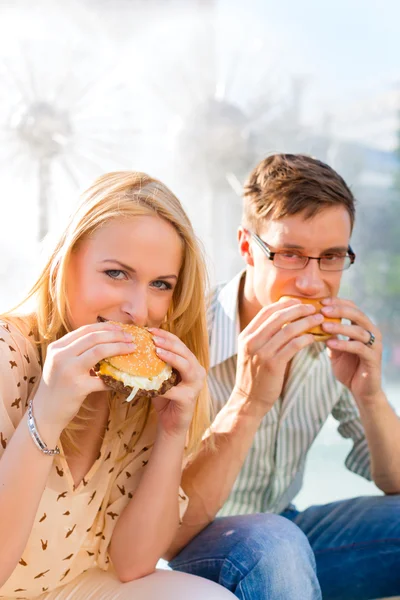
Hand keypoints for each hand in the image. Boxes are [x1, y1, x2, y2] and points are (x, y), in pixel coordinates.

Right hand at [33, 322, 135, 431]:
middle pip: (94, 338)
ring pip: (99, 351)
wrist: (45, 412)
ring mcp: (69, 371)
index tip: (120, 328)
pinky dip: (114, 377)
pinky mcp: (77, 387)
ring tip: (131, 348)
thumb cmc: (57, 387)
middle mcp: (61, 356)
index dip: (105, 327)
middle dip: (115, 335)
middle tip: (130, 338)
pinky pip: (102, 379)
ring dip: (119, 348)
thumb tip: (107, 341)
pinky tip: (122, 378)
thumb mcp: (60, 363)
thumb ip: (76, 351)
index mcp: (57, 347)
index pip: (85, 330)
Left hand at [148, 329, 205, 438]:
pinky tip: (150, 381)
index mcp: (191, 364)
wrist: (171, 424)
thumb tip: (137, 345)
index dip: (166, 336)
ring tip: (157, 350)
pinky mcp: (188, 398)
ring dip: (171, 357)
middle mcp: (197, 372)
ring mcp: (195, 385)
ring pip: (185, 365)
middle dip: (168, 343)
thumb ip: (157, 363)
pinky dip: (161, 385)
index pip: (180, 345)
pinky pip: (174, 389)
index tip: (151, 330)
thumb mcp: (161, 376)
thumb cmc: (164, 397)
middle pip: (184, 352)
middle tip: (153, 338)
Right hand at [233, 298, 322, 413]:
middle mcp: (252, 341)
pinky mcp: (273, 365)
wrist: (248, 399)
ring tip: (319, 320)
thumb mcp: (253, 351)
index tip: (299, 302)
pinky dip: (305, 338)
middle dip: (298, 309)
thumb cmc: (255, 374)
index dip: (284, 304)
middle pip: (278, 317)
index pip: (266, 312)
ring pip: (288, 330)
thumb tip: (285, 319)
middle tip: (313, 308)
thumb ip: (264, 336)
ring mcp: (261, 353)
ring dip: (306, 322)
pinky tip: (314, 337)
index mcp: (246, 335)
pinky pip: (293, 346)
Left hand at [321, 298, 382, 404]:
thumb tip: (311, 322)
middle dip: (339, 310)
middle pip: (357, 314)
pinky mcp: (374, 358)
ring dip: (340, 327)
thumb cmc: (348, 368)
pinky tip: (330, 343)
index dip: (337, 302)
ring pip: (359, 330)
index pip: (352, 307)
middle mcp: (372, 332)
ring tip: (324, 326)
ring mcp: (374, 345)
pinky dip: (344, 344)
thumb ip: (328, 336)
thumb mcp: (335, 349)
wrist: (362, 391)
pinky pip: (359, 348)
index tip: (320, 301)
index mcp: (363, 327)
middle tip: (322, 310)